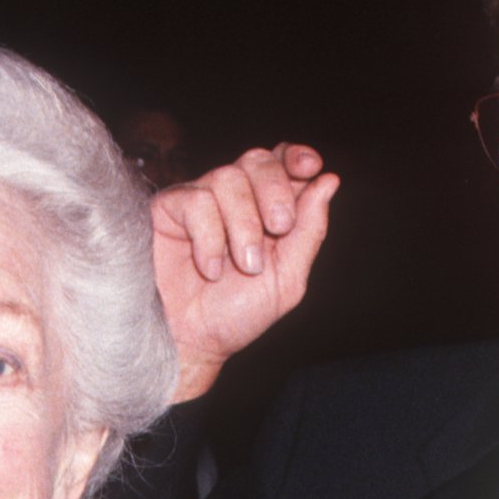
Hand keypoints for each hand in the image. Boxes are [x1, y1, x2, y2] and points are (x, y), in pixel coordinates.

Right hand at [151, 143, 338, 399]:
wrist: (191, 342)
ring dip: (244, 225)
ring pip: (228, 177)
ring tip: (243, 265)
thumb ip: (309, 231)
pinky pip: (196, 200)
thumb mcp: (287, 279)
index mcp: (265, 209)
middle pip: (258, 160)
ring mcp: (200, 199)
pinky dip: (210, 238)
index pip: (282, 161)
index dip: (295, 156)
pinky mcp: (169, 209)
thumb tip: (329, 180)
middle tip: (280, 227)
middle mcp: (233, 198)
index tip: (310, 166)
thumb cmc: (236, 315)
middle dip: (275, 190)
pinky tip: (209, 268)